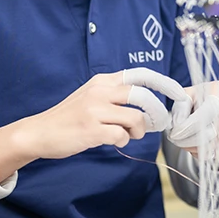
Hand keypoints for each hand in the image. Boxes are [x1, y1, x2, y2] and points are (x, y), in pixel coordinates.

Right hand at [0, 68, 189, 180]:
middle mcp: (100, 91)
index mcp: (103, 81)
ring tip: (127, 135)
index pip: (141, 75)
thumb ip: (115, 94)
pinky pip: (121, 136)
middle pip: (143, 96)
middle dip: (156, 113)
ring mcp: (95, 110)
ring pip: (136, 118)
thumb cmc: (70, 117)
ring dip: (138, 131)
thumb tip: (146, 105)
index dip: (164, 83)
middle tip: (156, 124)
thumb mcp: (91, 95)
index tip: (178, 93)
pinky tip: (112, 142)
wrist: (40, 132)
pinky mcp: (91, 130)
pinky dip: (122, 141)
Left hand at [168, 81, 218, 158]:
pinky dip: (201, 153)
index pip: (208, 111)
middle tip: (174, 139)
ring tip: (182, 141)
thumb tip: (179, 124)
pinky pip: (216, 153)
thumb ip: (180, 107)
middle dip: (188, 139)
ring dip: (193, 147)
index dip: (190, 125)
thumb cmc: (197, 100)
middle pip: (211, 131)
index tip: (175, 132)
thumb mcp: (185, 96)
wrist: (211, 106)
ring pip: (213, 145)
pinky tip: (193, 144)